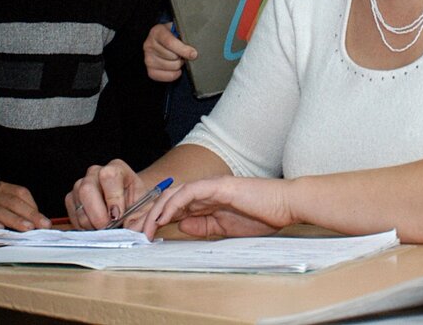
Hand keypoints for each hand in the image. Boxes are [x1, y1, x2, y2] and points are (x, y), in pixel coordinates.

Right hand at [0, 181, 48, 230]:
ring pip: (0, 211)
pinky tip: (0, 228)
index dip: (33, 207)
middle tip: (41, 225)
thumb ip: (20, 208)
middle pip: (13, 203)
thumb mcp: (4, 199)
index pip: (21, 194)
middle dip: (29, 214)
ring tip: (27, 228)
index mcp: (3, 188)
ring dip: (15, 220)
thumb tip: (39, 222)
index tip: (44, 221)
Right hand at [66, 159, 151, 230]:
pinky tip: (95, 226)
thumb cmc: (136, 204)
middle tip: (108, 227)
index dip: (112, 197)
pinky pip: (72, 214)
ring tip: (104, 227)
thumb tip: (132, 233)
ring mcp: (81, 184)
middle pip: (87, 189)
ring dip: (91, 223)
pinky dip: (83, 226)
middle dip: (97, 215)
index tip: (117, 216)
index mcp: (117, 169)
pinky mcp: (71, 198)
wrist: (127, 204)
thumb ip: (141, 220)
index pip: (109, 175)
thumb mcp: (145, 210)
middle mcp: (96, 172)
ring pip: (78, 204)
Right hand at [144, 22, 197, 81]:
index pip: (169, 42)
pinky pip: (166, 76)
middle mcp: (148, 45)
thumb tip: (193, 50)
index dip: (183, 49)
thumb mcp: (178, 29)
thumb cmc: (174, 35)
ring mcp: (147, 58)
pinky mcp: (150, 70)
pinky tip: (176, 68)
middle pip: (172, 56)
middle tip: (183, 54)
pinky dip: (174, 74)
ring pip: (171, 67)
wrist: (163, 42)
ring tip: (178, 59)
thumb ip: (185, 35)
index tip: (194, 54)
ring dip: (178, 65)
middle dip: (182, 56)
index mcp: (157, 32)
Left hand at [144, 176, 292, 238]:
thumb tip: (182, 227)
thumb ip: (204, 226)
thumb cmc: (263, 216)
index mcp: (209, 200)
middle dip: (150, 215)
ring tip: (145, 228)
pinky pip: (189, 192)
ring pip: (174, 194)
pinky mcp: (218, 186)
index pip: (176, 207)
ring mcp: (212, 186)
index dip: (157, 219)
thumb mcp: (227, 228)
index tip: (144, 235)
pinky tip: (164, 217)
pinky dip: (174, 204)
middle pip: (169, 199)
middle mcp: (206, 190)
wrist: (286, 205)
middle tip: (137, 233)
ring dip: (157, 211)